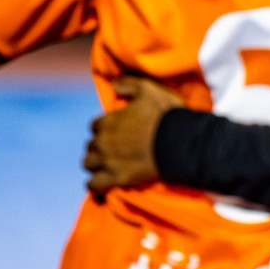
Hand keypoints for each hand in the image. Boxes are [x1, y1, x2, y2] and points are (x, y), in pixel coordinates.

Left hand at [83, 76, 186, 197]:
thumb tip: (114, 83)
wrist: (180, 143)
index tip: (117, 130)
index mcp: (108, 122)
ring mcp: (109, 162)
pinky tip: (102, 182)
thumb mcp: (150, 89)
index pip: (95, 126)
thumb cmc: (166, 115)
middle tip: (114, 148)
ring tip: (107, 164)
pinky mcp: (117, 179)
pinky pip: (93, 185)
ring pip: (88, 164)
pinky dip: (95, 184)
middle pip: (91, 146)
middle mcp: (103, 142)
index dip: (105, 127)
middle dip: (100, 146)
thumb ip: (129, 84)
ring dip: (96, 164)